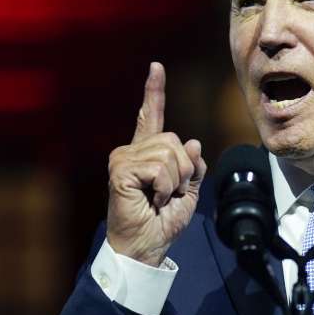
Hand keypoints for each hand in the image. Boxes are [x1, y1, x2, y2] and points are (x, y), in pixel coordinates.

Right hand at [105, 62, 206, 266]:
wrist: (147, 247)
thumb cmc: (163, 221)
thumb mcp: (189, 191)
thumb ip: (193, 166)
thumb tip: (192, 144)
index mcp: (147, 153)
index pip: (151, 116)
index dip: (154, 91)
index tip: (156, 67)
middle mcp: (131, 151)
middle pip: (173, 140)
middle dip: (184, 170)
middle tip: (170, 193)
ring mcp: (123, 159)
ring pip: (169, 153)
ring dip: (175, 181)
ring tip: (161, 198)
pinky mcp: (121, 171)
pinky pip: (160, 168)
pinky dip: (166, 187)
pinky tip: (153, 199)